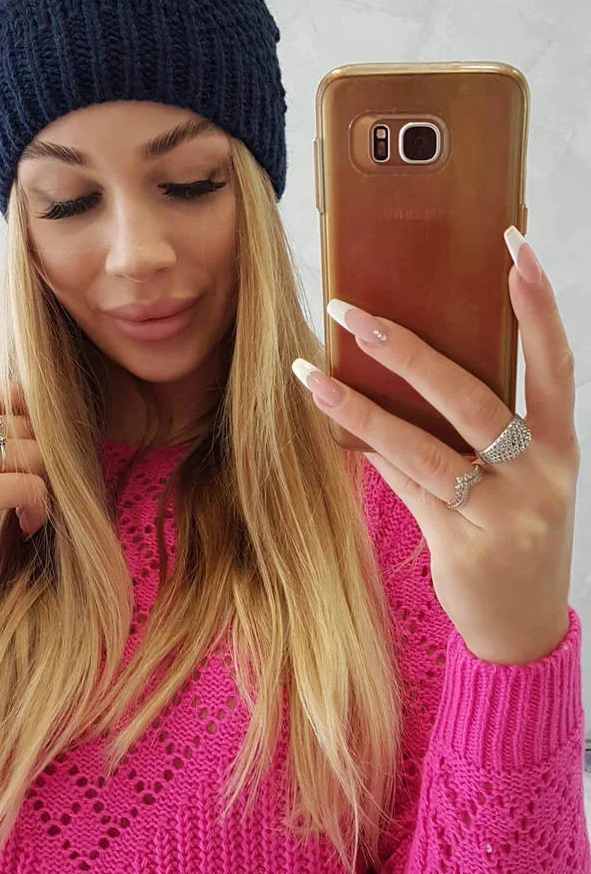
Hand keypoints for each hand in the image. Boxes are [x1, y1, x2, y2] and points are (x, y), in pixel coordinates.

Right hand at [0, 382, 47, 602]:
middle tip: (34, 483)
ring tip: (28, 506)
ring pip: (34, 453)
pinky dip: (39, 507)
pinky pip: (31, 487)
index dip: (31, 419)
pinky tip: (26, 523)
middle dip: (39, 455)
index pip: (3, 393)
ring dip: (42, 482)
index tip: (34, 448)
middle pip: (24, 424)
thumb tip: (15, 430)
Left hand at [293, 227, 579, 665]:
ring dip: (360, 408)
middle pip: (471, 400)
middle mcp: (540, 477)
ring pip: (421, 447)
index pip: (554, 363)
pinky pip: (404, 487)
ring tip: (312, 374)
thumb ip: (481, 425)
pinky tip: (332, 426)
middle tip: (355, 313)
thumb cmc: (517, 530)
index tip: (514, 247)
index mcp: (561, 447)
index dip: (537, 305)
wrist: (524, 626)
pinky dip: (368, 454)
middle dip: (409, 352)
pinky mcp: (463, 546)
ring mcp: (503, 515)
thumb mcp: (521, 476)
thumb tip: (407, 359)